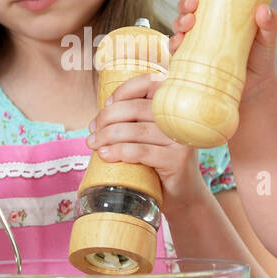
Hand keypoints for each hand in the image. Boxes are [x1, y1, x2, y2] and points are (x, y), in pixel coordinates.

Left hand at [87, 72, 208, 207]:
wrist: (183, 193)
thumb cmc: (160, 161)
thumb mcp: (151, 133)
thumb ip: (136, 117)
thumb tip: (104, 106)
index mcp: (174, 106)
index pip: (149, 84)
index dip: (124, 90)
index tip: (106, 105)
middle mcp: (181, 119)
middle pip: (137, 108)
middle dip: (108, 117)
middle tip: (93, 130)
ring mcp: (181, 140)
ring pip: (135, 131)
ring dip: (107, 136)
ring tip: (93, 144)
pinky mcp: (177, 160)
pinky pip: (140, 151)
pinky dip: (118, 152)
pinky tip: (104, 155)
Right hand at [169, 0, 276, 106]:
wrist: (255, 89)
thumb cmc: (260, 58)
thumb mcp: (268, 37)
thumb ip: (270, 23)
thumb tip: (263, 9)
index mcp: (222, 12)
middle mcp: (206, 25)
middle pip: (187, 8)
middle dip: (185, 3)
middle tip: (194, 4)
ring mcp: (197, 42)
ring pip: (178, 26)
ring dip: (179, 20)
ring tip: (189, 23)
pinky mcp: (191, 60)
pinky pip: (176, 49)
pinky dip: (174, 43)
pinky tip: (180, 42)